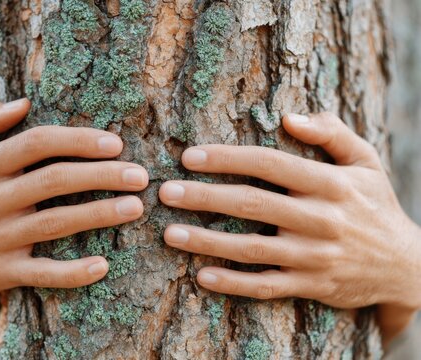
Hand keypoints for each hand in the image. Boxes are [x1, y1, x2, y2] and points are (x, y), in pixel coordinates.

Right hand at [0, 99, 147, 301]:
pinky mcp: (0, 273)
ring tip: (135, 208)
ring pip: (54, 224)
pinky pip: (41, 273)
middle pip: (53, 181)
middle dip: (101, 176)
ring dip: (98, 215)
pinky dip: (71, 273)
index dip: (77, 140)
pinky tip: (103, 267)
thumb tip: (22, 102)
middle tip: (140, 176)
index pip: (35, 143)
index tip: (115, 142)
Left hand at [159, 112, 420, 342]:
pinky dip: (233, 283)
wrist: (407, 266)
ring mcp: (315, 257)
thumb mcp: (366, 162)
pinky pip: (266, 286)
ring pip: (252, 248)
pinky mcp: (312, 287)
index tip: (189, 156)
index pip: (270, 163)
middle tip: (165, 192)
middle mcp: (321, 219)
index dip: (227, 158)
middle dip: (204, 196)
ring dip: (207, 241)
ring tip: (170, 232)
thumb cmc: (376, 205)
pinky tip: (201, 275)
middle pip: (252, 204)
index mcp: (330, 183)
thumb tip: (289, 116)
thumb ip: (332, 134)